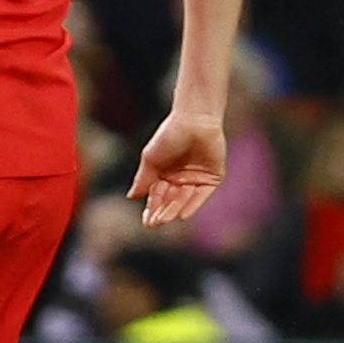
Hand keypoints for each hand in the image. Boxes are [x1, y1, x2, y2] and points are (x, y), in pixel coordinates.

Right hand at [129, 107, 226, 228]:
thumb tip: (131, 197)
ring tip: (164, 219)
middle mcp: (180, 180)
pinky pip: (201, 196)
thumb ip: (143, 179)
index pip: (157, 197)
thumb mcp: (151, 158)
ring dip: (174, 210)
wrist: (194, 119)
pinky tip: (182, 215)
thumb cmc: (169, 135)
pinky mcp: (212, 178)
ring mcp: (196, 179)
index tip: (147, 221)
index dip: (152, 208)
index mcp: (164, 175)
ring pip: (184, 200)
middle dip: (162, 212)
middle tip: (155, 223)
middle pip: (170, 201)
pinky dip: (192, 205)